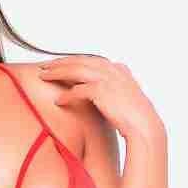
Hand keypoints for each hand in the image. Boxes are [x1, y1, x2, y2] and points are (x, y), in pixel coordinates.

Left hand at [37, 55, 164, 143]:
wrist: (144, 128)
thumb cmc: (134, 119)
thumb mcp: (123, 99)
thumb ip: (111, 91)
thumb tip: (96, 94)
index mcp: (118, 69)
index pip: (90, 59)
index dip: (72, 60)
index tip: (58, 63)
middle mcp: (113, 70)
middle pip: (80, 60)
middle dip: (60, 62)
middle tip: (43, 65)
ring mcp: (108, 79)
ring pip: (76, 70)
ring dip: (58, 72)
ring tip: (43, 76)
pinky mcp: (102, 91)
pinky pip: (78, 90)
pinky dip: (67, 95)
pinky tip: (57, 101)